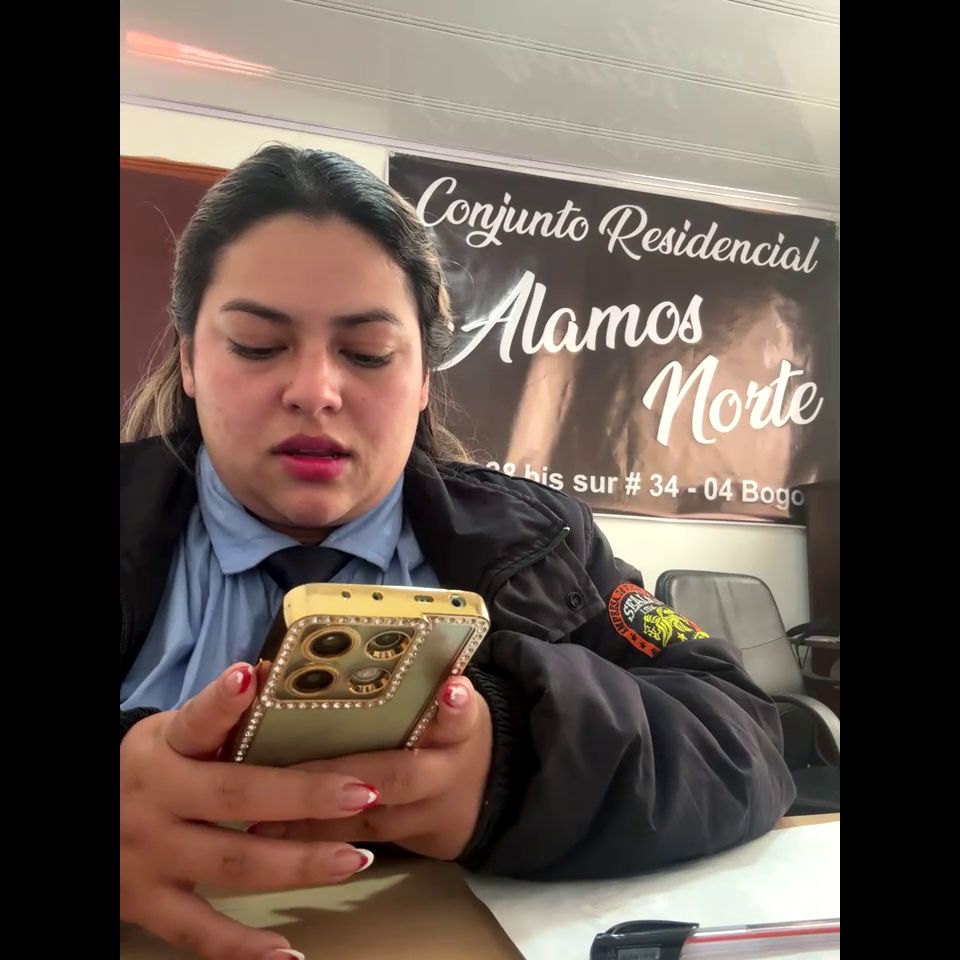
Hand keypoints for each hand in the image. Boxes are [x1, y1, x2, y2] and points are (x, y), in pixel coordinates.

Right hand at [120, 663, 380, 959]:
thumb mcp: (172, 734)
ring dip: (297, 864)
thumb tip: (277, 674)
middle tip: (364, 792)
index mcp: (164, 747)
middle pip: (234, 797)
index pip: (195, 721)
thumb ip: (221, 714)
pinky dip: (243, 949)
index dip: (222, 703)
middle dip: (304, 795)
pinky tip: (290, 955)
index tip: (249, 679)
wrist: (89, 823)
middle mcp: (155, 800)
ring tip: (355, 859)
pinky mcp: (146, 905)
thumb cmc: (154, 770)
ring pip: (230, 865)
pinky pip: (199, 933)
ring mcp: (150, 857)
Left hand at [249, 676, 492, 859]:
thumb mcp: (440, 699)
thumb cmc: (440, 726)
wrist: (481, 792)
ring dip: (318, 815)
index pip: (462, 714)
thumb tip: (321, 648)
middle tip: (299, 773)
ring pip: (372, 818)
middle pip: (402, 775)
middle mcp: (447, 771)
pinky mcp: (410, 842)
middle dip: (346, 774)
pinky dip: (315, 838)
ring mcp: (429, 813)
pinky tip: (272, 831)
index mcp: (460, 726)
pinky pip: (358, 840)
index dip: (455, 706)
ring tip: (267, 811)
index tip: (449, 688)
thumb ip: (405, 681)